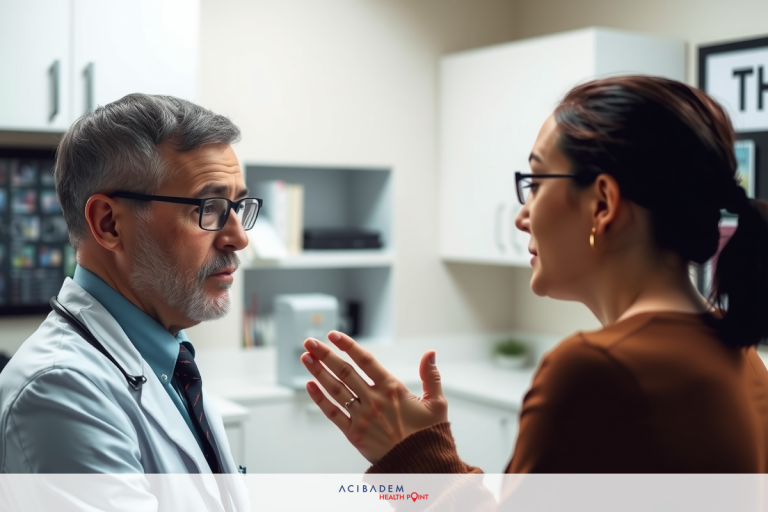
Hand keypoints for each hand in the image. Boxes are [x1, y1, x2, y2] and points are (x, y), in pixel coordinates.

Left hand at [300, 331, 447, 463]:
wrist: (420, 466)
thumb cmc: (429, 436)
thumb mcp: (436, 404)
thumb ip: (431, 376)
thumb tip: (430, 354)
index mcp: (392, 389)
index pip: (365, 361)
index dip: (348, 346)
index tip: (334, 335)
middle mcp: (374, 400)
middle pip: (344, 372)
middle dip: (325, 354)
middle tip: (310, 342)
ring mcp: (362, 417)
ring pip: (335, 389)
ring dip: (318, 372)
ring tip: (306, 358)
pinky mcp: (355, 434)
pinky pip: (332, 413)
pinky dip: (319, 399)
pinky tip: (310, 386)